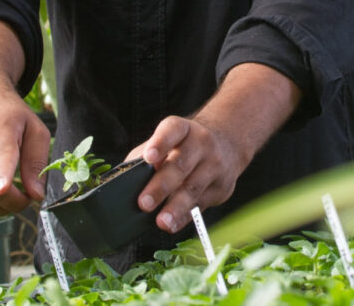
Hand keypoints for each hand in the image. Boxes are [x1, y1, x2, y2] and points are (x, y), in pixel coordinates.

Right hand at [0, 87, 48, 215]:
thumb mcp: (35, 130)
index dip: (2, 174)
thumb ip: (37, 162)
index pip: (1, 154)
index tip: (3, 188)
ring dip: (1, 209)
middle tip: (28, 198)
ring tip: (14, 197)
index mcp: (0, 129)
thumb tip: (36, 195)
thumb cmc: (11, 117)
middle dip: (15, 203)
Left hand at [135, 116, 250, 233]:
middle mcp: (202, 143)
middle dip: (161, 186)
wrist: (227, 145)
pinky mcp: (221, 187)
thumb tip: (125, 181)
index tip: (149, 157)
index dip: (160, 143)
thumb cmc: (184, 146)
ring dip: (175, 207)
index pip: (172, 131)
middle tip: (144, 203)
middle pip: (180, 165)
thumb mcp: (168, 140)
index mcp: (183, 129)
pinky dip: (184, 217)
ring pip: (193, 188)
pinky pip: (200, 204)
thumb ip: (146, 155)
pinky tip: (173, 225)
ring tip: (161, 221)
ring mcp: (214, 165)